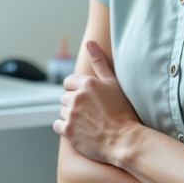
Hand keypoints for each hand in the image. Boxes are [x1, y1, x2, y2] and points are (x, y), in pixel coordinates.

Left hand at [54, 41, 142, 164]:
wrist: (125, 140)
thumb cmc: (123, 111)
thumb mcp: (113, 83)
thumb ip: (99, 62)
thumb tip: (89, 42)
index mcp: (87, 83)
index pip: (68, 82)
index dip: (77, 90)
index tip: (88, 99)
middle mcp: (77, 97)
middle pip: (65, 97)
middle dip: (74, 103)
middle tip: (90, 112)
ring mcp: (71, 114)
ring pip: (62, 111)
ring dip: (71, 116)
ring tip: (88, 122)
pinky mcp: (67, 130)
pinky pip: (57, 125)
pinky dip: (65, 128)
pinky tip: (80, 131)